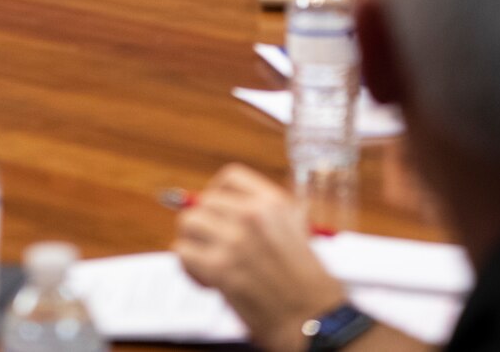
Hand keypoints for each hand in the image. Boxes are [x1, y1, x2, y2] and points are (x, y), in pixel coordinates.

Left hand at [173, 165, 345, 351]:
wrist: (316, 321)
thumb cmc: (310, 285)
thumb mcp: (296, 233)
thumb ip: (265, 218)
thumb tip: (226, 213)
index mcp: (274, 204)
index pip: (230, 178)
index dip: (217, 193)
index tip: (217, 211)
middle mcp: (252, 216)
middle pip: (204, 202)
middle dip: (205, 226)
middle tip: (214, 248)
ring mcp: (234, 240)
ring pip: (188, 223)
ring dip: (193, 244)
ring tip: (208, 264)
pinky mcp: (220, 268)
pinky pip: (183, 253)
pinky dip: (189, 268)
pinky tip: (207, 282)